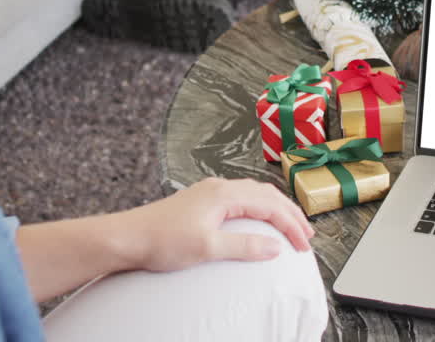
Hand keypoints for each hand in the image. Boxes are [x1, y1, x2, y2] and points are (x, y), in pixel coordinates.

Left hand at [120, 177, 314, 272]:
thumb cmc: (162, 239)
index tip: (304, 244)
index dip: (291, 225)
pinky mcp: (201, 202)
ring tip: (289, 226)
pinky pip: (240, 199)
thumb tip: (274, 246)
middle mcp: (219, 187)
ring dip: (275, 209)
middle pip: (266, 195)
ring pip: (254, 195)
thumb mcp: (208, 247)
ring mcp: (209, 193)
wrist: (128, 237)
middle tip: (306, 234)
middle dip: (290, 213)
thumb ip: (245, 246)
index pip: (271, 205)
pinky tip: (257, 221)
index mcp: (225, 194)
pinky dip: (258, 209)